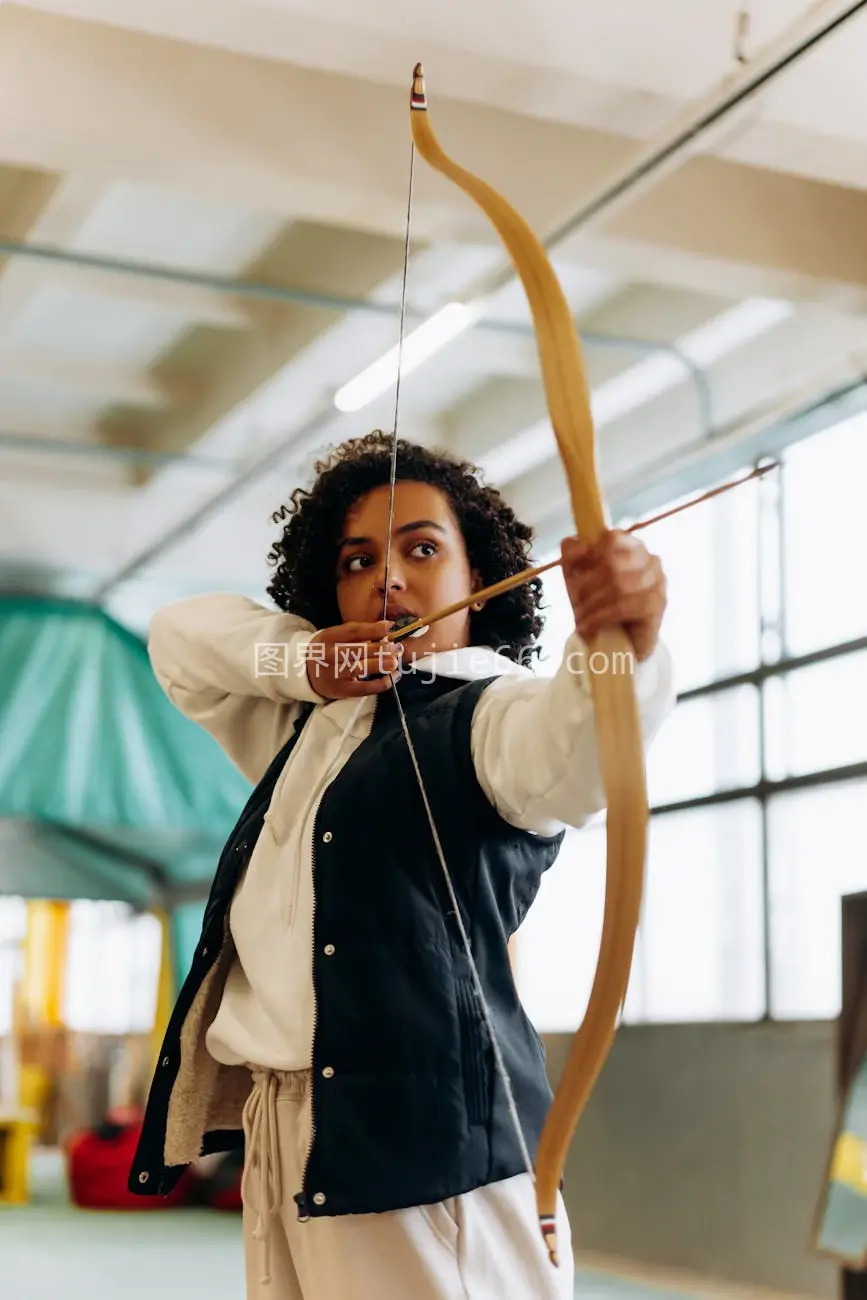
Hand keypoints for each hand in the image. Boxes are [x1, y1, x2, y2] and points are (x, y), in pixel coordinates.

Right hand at [305, 621, 402, 699]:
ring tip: (394, 661)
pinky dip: (380, 684)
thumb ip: (358, 634)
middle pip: (356, 650)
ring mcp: (334, 674)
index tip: (389, 627)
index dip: (372, 629)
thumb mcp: (335, 637)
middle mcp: (328, 656)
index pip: (351, 631)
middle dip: (379, 648)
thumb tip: (387, 630)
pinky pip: (363, 688)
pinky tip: (392, 677)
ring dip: (380, 665)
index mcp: (327, 637)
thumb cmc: (328, 651)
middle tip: (395, 647)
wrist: (306, 673)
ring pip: (360, 669)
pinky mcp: (341, 690)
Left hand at [560, 531, 666, 661]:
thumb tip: (574, 544)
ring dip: (592, 605)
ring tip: (580, 618)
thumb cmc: (600, 604)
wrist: (621, 642)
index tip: (574, 573)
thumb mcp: (579, 577)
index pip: (612, 537)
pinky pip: (625, 607)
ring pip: (618, 586)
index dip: (589, 553)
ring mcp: (657, 581)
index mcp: (632, 546)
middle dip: (586, 585)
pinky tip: (589, 627)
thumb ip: (573, 556)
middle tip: (574, 603)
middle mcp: (650, 560)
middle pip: (611, 564)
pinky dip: (601, 618)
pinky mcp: (658, 605)